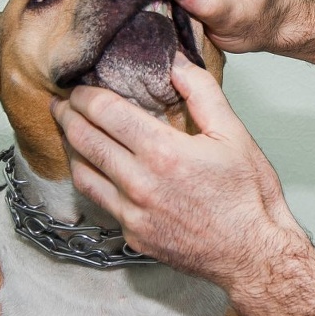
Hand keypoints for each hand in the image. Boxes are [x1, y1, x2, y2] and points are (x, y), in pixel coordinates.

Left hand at [51, 53, 303, 292]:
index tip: (78, 87)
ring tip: (70, 132)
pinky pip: (99, 202)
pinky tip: (95, 169)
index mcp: (163, 152)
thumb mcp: (233, 134)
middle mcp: (140, 184)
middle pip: (84, 140)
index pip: (105, 112)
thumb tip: (176, 61)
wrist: (253, 254)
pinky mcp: (133, 236)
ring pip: (82, 173)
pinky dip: (91, 180)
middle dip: (67, 115)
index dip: (84, 95)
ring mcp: (132, 214)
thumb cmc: (248, 196)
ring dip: (71, 148)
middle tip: (60, 103)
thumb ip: (201, 92)